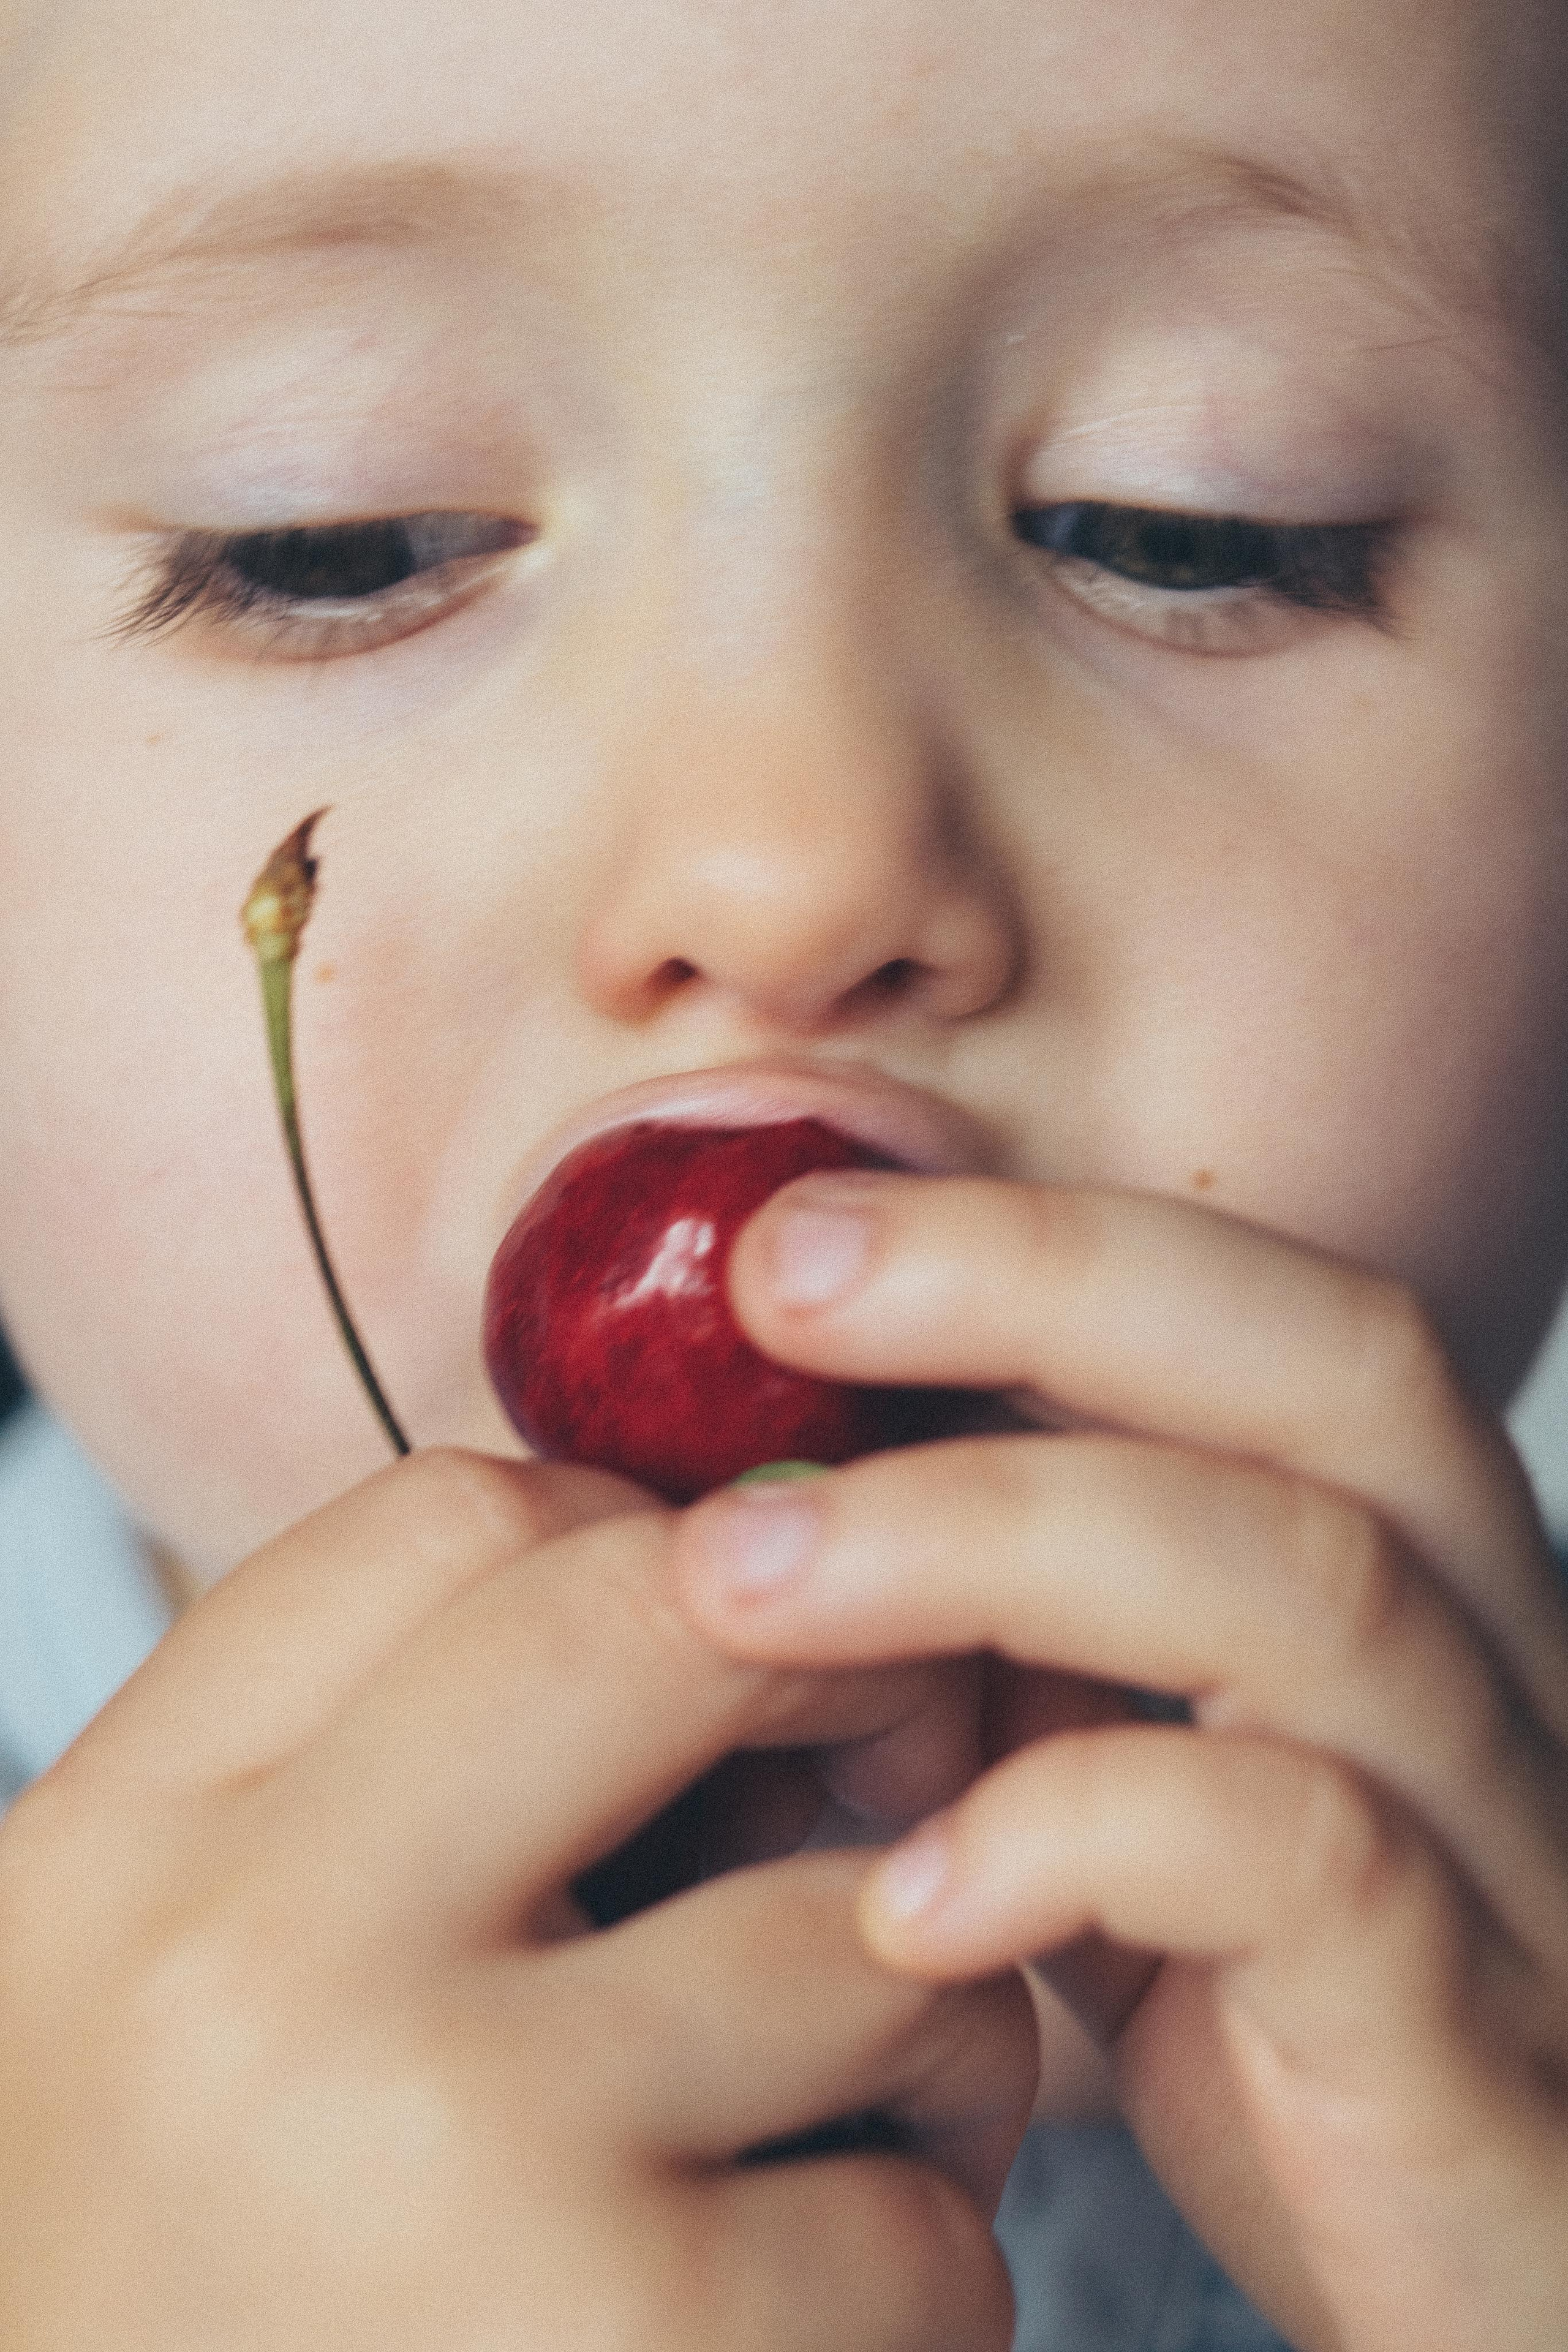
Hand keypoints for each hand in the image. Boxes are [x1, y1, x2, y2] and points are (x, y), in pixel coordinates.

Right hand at [0, 1448, 1036, 2351]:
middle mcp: (244, 1977)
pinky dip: (910, 2294)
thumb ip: (350, 1826)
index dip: (627, 1553)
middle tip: (895, 1785)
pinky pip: (922, 2234)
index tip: (718, 1659)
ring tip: (839, 2171)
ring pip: (862, 1946)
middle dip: (836, 1681)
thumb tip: (685, 1606)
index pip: (438, 1527)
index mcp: (97, 1877)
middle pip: (662, 1623)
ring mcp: (446, 2167)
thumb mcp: (153, 2044)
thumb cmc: (185, 2325)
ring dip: (919, 2047)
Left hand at [675, 1172, 1567, 2351]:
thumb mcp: (1099, 1755)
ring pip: (1316, 1592)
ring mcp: (1508, 1858)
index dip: (1045, 1236)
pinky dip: (1082, 1833)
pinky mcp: (1472, 2059)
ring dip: (993, 1537)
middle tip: (774, 1289)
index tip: (788, 1233)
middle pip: (1338, 1376)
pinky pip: (1319, 1872)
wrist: (1439, 2278)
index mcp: (1403, 1575)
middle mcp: (1490, 1672)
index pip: (1276, 1312)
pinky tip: (901, 1897)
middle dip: (1039, 1289)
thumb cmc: (1217, 2005)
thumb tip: (758, 1434)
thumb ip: (1000, 1608)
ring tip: (740, 1575)